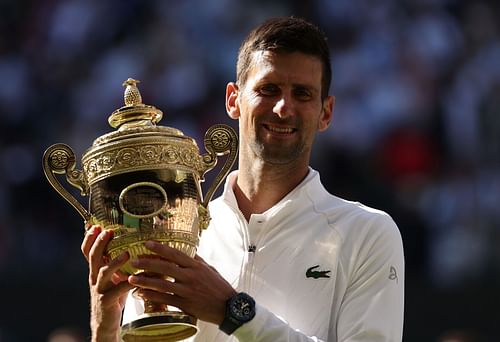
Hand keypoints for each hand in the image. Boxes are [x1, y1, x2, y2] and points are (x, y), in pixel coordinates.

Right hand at [81, 225, 133, 341]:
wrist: (106, 323)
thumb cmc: (113, 297)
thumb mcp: (112, 278)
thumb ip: (117, 264)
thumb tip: (134, 244)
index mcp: (95, 270)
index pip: (87, 251)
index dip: (89, 239)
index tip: (95, 225)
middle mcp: (94, 278)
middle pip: (93, 257)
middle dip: (99, 243)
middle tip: (108, 231)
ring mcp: (99, 290)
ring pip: (103, 273)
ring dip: (114, 262)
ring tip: (126, 253)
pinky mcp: (107, 302)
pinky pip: (117, 291)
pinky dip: (127, 284)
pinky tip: (136, 279)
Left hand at [128, 241, 236, 324]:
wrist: (229, 307)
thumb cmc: (220, 287)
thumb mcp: (209, 270)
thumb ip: (197, 261)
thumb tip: (187, 252)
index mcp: (196, 266)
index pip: (175, 254)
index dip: (160, 248)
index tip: (147, 243)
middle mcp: (190, 277)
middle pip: (165, 268)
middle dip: (148, 263)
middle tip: (134, 261)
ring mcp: (187, 291)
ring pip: (162, 284)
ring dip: (145, 281)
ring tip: (131, 279)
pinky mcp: (185, 304)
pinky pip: (165, 299)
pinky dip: (152, 296)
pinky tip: (142, 294)